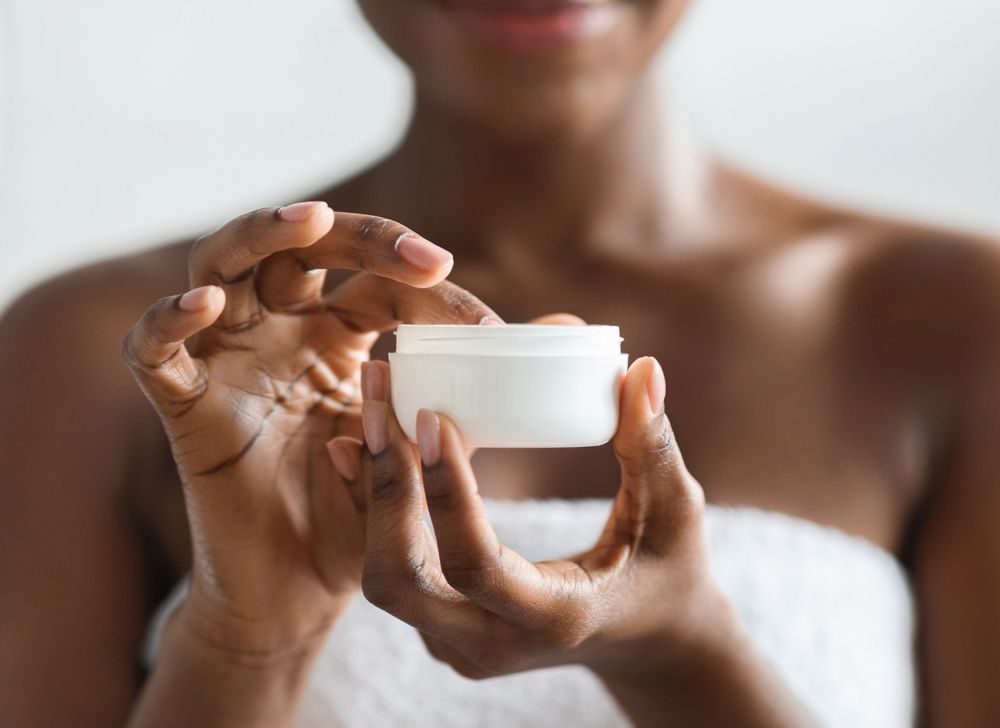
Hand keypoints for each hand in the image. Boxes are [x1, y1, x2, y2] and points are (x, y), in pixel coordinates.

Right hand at [122, 202, 499, 655]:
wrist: (306, 590)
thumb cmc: (365, 514)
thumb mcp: (432, 442)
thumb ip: (485, 389)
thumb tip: (569, 332)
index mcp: (337, 337)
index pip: (378, 285)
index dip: (431, 294)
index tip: (491, 330)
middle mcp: (280, 334)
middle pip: (299, 249)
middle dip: (356, 236)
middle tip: (423, 257)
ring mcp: (230, 362)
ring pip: (220, 266)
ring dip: (258, 235)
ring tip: (307, 221)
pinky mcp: (184, 406)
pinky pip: (154, 352)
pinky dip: (168, 322)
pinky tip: (207, 306)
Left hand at [327, 355, 728, 680]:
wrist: (646, 638)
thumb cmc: (669, 571)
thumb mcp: (675, 512)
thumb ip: (654, 445)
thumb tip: (642, 370)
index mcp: (555, 619)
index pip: (476, 566)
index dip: (447, 493)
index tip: (432, 416)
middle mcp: (492, 645)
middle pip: (400, 580)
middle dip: (382, 487)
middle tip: (377, 399)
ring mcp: (459, 644)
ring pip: (383, 576)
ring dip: (369, 492)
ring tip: (368, 407)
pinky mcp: (443, 627)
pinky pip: (391, 570)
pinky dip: (372, 508)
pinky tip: (360, 446)